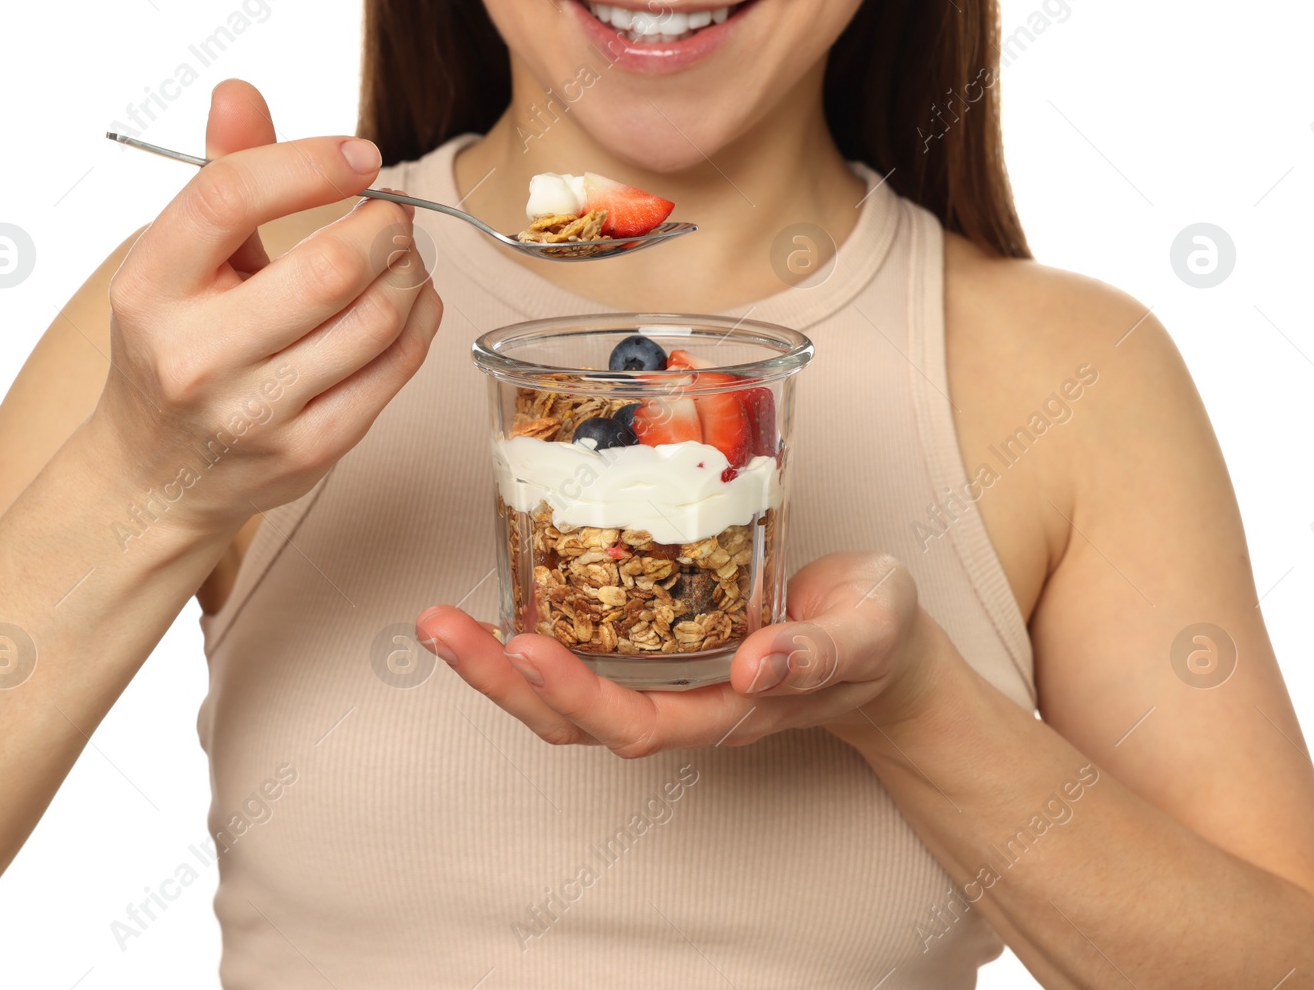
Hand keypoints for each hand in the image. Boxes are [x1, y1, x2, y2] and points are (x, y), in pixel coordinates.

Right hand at [88, 80, 442, 536]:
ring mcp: (256, 412)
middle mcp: (197, 355)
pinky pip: (393, 371)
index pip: (229, 196)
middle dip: (385, 227)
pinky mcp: (309, 450)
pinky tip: (412, 299)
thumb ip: (219, 175)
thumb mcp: (177, 261)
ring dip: (411, 272)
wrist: (157, 475)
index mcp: (150, 288)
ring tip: (403, 254)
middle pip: (329, 268)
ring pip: (375, 321)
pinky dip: (420, 321)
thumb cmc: (176, 347)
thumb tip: (240, 91)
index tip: (360, 155)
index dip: (310, 161)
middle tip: (393, 212)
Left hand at [414, 552, 944, 756]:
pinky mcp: (654, 635)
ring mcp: (662, 674)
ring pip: (563, 689)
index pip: (635, 723)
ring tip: (436, 620)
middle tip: (437, 627)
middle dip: (500, 679)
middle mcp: (682, 702)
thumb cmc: (875, 635)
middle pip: (572, 719)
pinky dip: (530, 626)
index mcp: (730, 710)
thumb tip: (757, 666)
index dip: (573, 694)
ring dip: (495, 661)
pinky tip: (493, 591)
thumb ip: (821, 651)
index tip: (522, 647)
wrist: (878, 642)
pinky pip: (581, 645)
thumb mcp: (869, 631)